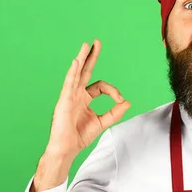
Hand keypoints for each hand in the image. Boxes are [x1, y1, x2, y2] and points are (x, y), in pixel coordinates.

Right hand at [46, 40, 130, 159]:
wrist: (67, 149)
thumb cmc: (80, 136)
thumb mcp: (102, 122)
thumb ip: (115, 112)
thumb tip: (127, 102)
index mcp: (84, 98)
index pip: (100, 86)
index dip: (113, 91)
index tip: (120, 100)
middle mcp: (76, 94)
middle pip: (85, 71)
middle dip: (91, 56)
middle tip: (96, 42)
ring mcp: (69, 96)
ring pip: (76, 73)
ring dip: (81, 58)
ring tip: (86, 45)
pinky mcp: (64, 101)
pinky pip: (69, 83)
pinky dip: (73, 72)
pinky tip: (77, 62)